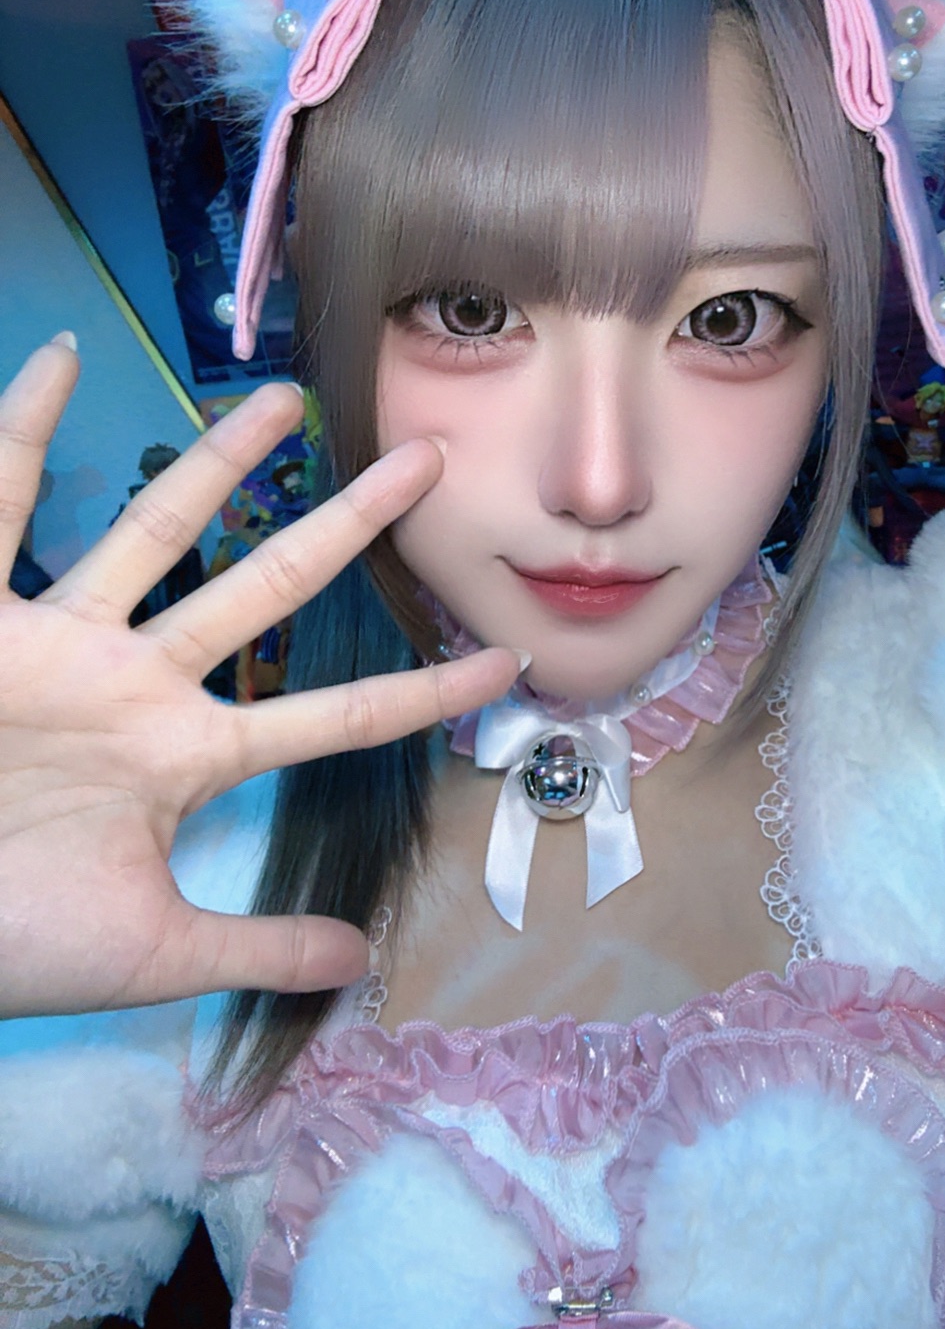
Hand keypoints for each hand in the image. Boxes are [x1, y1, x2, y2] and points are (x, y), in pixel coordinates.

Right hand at [0, 337, 518, 1017]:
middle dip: (350, 526)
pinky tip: (55, 362)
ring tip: (286, 397)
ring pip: (152, 534)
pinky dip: (16, 432)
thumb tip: (363, 966)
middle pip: (267, 587)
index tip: (509, 661)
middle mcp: (140, 682)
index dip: (423, 689)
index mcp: (189, 755)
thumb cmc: (13, 938)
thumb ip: (256, 948)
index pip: (334, 715)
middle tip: (430, 461)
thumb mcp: (151, 951)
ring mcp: (62, 644)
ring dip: (216, 463)